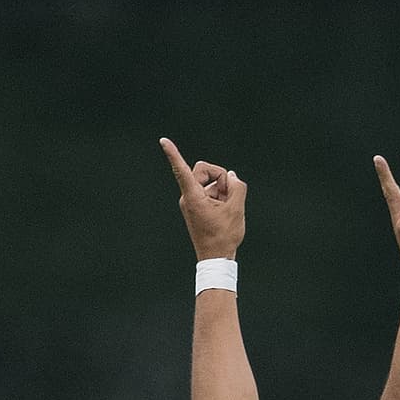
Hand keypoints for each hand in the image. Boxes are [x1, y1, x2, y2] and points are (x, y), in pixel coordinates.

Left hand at [160, 137, 245, 260]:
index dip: (173, 153)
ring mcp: (192, 201)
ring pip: (209, 182)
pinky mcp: (197, 206)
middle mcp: (188, 197)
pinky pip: (209, 192)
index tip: (163, 140)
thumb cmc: (224, 237)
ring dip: (222, 189)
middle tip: (231, 194)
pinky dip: (220, 197)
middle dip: (220, 177)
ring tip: (229, 207)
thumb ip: (237, 187)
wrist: (216, 259)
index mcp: (193, 197)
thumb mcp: (236, 210)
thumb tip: (232, 176)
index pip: (181, 170)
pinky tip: (226, 210)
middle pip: (204, 170)